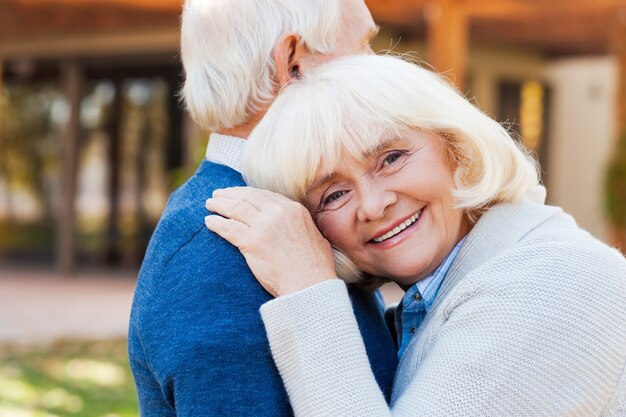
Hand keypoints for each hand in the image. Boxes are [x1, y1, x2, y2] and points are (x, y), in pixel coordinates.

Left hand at [204, 187, 336, 296]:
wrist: (309, 282)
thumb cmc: (315, 266)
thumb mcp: (315, 235)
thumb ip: (302, 225)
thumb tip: (299, 225)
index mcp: (293, 209)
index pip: (264, 194)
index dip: (246, 192)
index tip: (237, 193)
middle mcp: (277, 212)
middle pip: (247, 197)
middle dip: (230, 194)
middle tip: (217, 195)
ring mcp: (263, 226)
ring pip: (235, 208)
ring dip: (219, 205)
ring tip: (209, 205)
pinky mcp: (251, 242)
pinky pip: (228, 228)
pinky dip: (216, 223)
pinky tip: (208, 222)